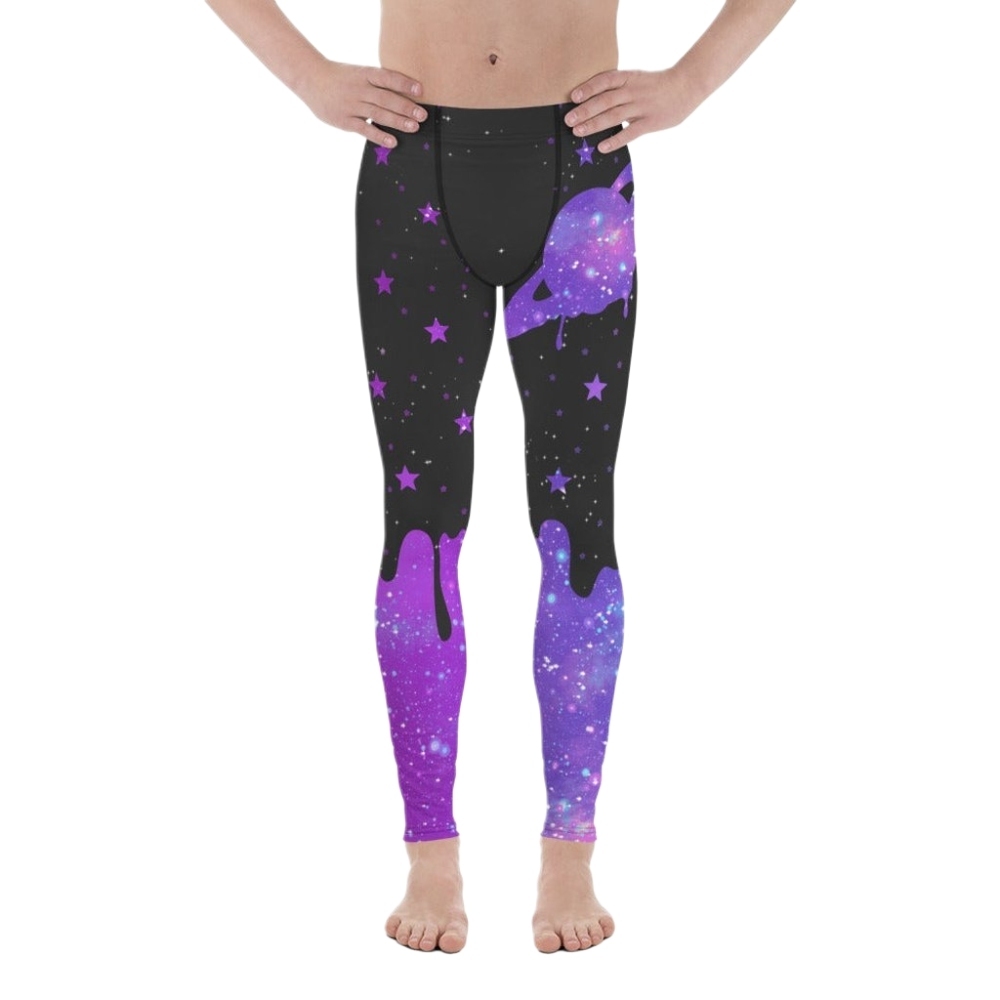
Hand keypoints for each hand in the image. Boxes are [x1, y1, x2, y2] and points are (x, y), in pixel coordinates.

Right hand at [300, 60, 425, 146]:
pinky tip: (392, 141)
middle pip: (386, 98)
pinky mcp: (344, 121)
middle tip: (422, 115)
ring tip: (414, 127)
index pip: (387, 77)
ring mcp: (351, 105)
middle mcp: (359, 89)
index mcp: (364, 74)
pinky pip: (364, 129)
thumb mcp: (358, 73)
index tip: (420, 90)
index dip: (404, 83)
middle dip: (406, 107)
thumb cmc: (341, 77)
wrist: (311, 79)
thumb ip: (377, 83)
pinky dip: (379, 136)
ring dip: (397, 121)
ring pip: (378, 114)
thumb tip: (404, 95)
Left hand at [564, 68, 697, 153]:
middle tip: (568, 120)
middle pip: (605, 100)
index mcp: (629, 78)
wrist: (687, 86)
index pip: (605, 80)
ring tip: (578, 132)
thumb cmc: (657, 85)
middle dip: (585, 110)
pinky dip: (615, 140)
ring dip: (594, 124)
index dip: (588, 88)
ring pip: (614, 115)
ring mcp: (642, 107)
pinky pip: (630, 133)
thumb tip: (594, 102)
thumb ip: (619, 88)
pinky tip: (602, 147)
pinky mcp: (651, 122)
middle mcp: (633, 91)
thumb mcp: (637, 79)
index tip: (573, 97)